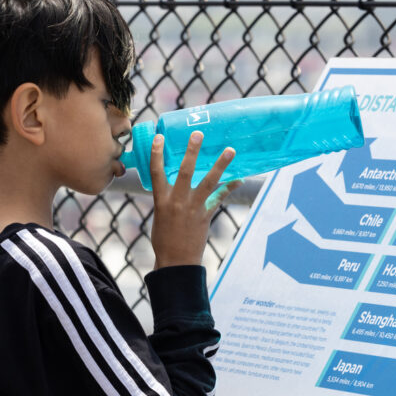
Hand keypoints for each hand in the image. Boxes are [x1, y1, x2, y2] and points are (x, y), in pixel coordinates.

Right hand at [150, 131, 239, 268]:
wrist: (176, 262)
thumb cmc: (164, 239)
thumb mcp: (160, 216)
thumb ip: (167, 198)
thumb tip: (174, 186)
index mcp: (161, 200)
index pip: (156, 172)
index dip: (157, 154)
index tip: (159, 137)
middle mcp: (177, 201)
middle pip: (185, 171)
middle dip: (192, 152)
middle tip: (198, 134)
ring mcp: (193, 208)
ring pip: (208, 182)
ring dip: (220, 165)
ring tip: (230, 150)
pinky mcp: (206, 216)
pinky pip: (219, 198)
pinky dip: (229, 188)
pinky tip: (239, 179)